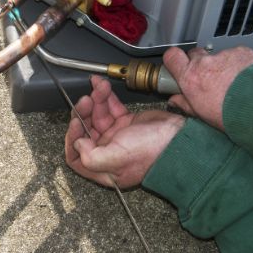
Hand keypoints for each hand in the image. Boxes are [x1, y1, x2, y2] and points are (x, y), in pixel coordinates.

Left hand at [65, 75, 183, 188]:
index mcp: (104, 168)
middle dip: (83, 114)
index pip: (76, 157)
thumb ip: (92, 157)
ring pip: (96, 115)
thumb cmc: (153, 152)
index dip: (72, 139)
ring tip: (99, 87)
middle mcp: (108, 152)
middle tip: (86, 100)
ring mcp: (117, 136)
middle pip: (85, 131)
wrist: (180, 138)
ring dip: (95, 100)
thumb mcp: (118, 157)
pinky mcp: (126, 121)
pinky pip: (110, 107)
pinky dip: (104, 96)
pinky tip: (101, 85)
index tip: (75, 123)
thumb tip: (78, 144)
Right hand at [163, 46, 252, 130]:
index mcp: (191, 78)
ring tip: (234, 82)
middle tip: (207, 76)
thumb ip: (186, 105)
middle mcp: (205, 63)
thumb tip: (175, 101)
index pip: (172, 56)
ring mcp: (224, 55)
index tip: (178, 65)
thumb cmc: (232, 116)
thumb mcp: (203, 115)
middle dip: (199, 62)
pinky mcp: (243, 52)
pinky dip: (240, 63)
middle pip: (195, 54)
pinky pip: (237, 55)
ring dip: (223, 65)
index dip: (174, 59)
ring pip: (218, 56)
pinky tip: (247, 77)